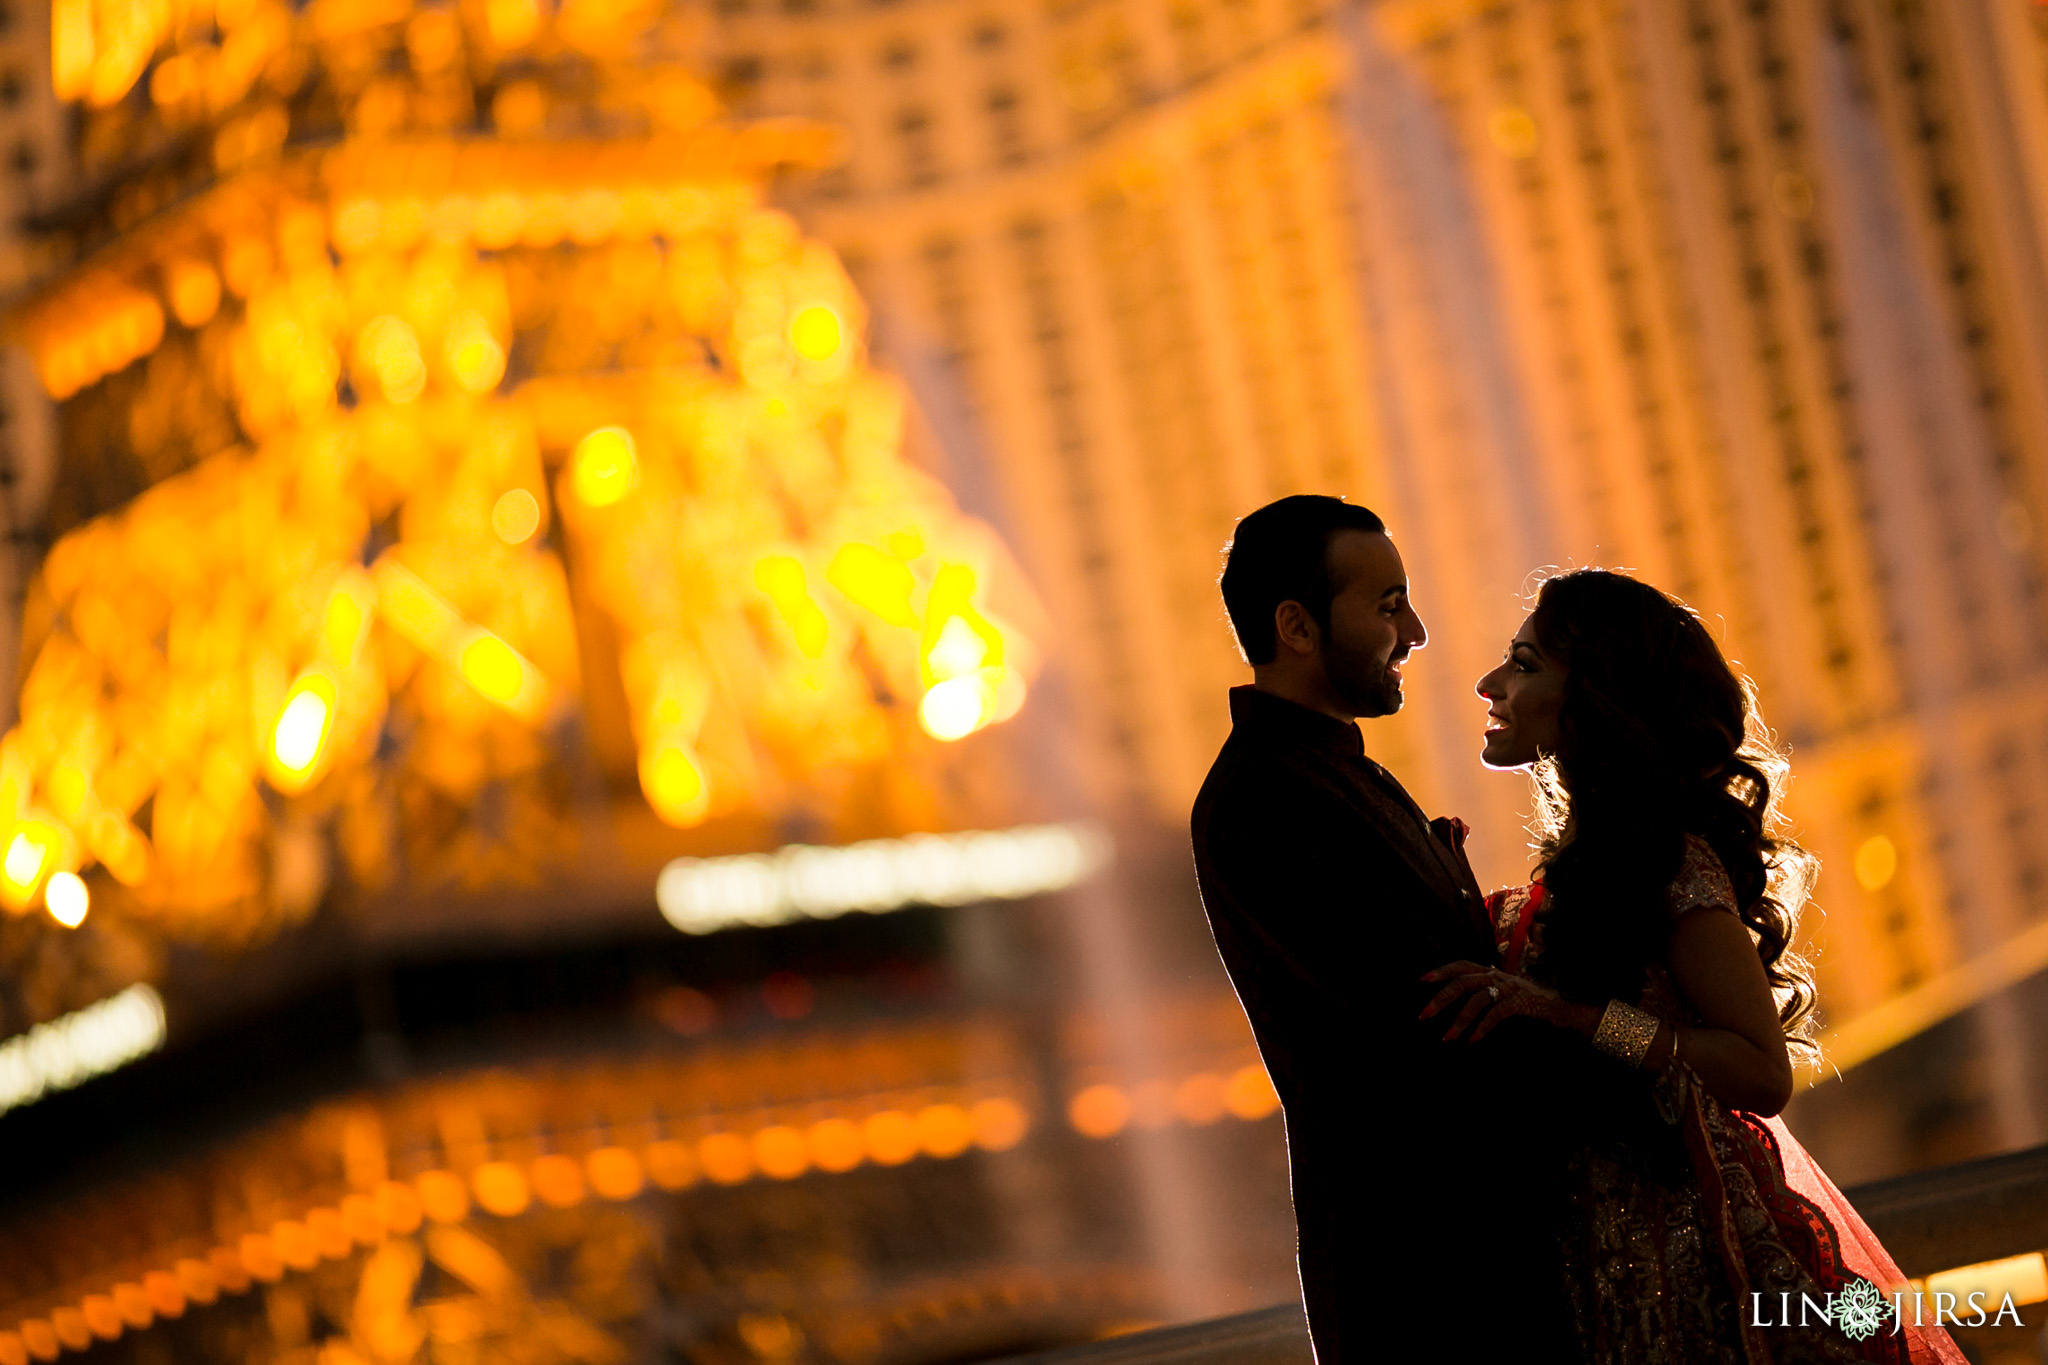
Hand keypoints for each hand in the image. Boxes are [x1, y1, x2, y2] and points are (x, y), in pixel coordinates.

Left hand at [1419, 960, 1582, 1041]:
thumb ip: (1481, 990)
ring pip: (1477, 1000)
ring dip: (1459, 1020)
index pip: (1460, 965)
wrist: (1558, 1005)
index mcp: (1488, 971)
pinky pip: (1496, 1014)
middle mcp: (1496, 975)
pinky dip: (1482, 1027)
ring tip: (1447, 1038)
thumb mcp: (1500, 990)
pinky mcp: (1520, 1002)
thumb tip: (1454, 998)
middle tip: (1424, 1016)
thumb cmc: (1524, 999)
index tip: (1422, 980)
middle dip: (1441, 999)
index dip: (1441, 971)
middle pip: (1462, 982)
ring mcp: (1508, 988)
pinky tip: (1472, 1040)